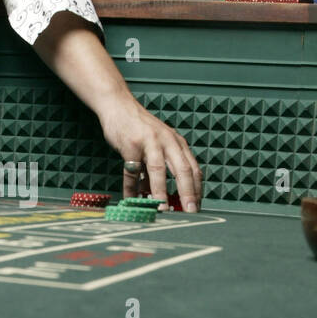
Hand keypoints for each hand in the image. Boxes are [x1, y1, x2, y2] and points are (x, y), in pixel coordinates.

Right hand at [99, 94, 201, 210]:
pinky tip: (132, 199)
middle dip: (187, 192)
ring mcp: (149, 142)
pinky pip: (132, 171)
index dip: (197, 189)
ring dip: (161, 191)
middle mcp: (167, 141)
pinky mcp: (130, 145)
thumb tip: (164, 194)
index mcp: (177, 143)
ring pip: (158, 169)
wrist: (119, 106)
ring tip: (162, 208)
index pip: (193, 168)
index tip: (197, 207)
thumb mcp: (159, 143)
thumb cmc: (140, 127)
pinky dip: (131, 187)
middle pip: (182, 169)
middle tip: (190, 211)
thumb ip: (164, 166)